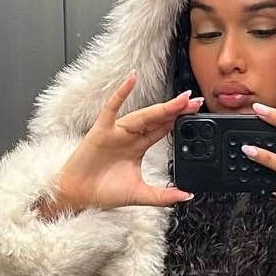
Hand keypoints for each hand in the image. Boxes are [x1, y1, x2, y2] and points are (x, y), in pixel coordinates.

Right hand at [45, 72, 202, 213]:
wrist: (78, 195)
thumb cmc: (104, 192)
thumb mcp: (140, 195)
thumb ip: (163, 196)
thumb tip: (186, 195)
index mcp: (138, 147)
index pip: (162, 129)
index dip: (179, 120)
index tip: (197, 113)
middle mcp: (129, 136)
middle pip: (157, 119)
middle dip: (177, 110)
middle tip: (196, 101)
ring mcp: (116, 131)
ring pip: (142, 115)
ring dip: (161, 107)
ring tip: (180, 100)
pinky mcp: (101, 130)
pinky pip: (111, 108)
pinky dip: (121, 93)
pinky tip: (131, 79)